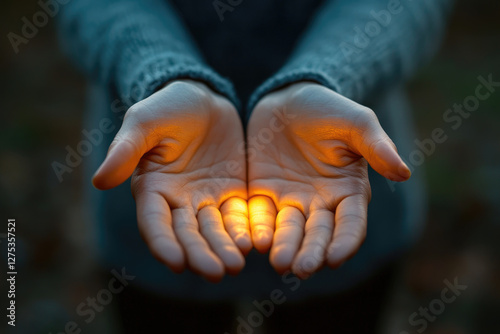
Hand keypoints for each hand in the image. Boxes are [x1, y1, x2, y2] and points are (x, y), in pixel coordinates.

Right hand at [93, 80, 250, 281]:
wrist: (204, 98)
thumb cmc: (168, 106)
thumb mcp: (143, 122)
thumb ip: (125, 150)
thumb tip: (99, 181)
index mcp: (152, 189)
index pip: (154, 223)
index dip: (163, 243)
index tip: (175, 263)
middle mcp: (179, 201)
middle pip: (187, 234)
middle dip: (200, 254)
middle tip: (216, 273)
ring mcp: (207, 199)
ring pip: (214, 230)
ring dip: (223, 249)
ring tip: (236, 266)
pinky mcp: (232, 193)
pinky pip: (239, 215)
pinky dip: (244, 230)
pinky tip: (255, 243)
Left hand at [247, 82, 410, 278]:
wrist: (287, 99)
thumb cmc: (328, 109)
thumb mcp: (357, 122)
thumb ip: (377, 146)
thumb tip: (404, 173)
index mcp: (348, 191)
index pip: (350, 223)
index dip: (345, 241)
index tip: (335, 258)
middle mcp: (320, 203)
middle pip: (318, 234)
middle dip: (311, 252)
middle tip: (302, 268)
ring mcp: (290, 201)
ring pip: (289, 231)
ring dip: (284, 247)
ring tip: (279, 262)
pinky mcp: (263, 194)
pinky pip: (260, 215)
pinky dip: (258, 229)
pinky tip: (254, 241)